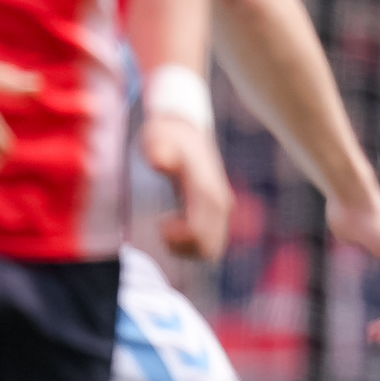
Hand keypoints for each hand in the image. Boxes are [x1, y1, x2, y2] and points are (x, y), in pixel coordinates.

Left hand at [139, 109, 230, 261]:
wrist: (185, 131)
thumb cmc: (167, 137)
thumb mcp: (158, 137)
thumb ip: (159, 148)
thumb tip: (160, 161)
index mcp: (206, 190)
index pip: (197, 232)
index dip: (176, 238)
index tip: (161, 224)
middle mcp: (219, 202)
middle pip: (207, 246)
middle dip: (180, 247)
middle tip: (162, 229)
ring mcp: (221, 209)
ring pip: (211, 249)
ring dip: (187, 250)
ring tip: (169, 233)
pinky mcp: (218, 214)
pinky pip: (211, 244)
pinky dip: (193, 246)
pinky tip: (177, 232)